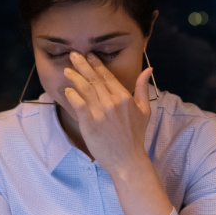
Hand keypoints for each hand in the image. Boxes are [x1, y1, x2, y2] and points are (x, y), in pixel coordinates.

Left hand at [62, 51, 152, 173]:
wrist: (127, 160)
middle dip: (83, 65)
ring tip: (67, 70)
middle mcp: (112, 103)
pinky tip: (68, 89)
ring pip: (85, 89)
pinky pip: (79, 105)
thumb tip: (148, 69)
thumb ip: (143, 88)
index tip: (89, 56)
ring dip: (75, 77)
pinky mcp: (90, 124)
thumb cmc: (135, 136)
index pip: (108, 76)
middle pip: (94, 80)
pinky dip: (72, 95)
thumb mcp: (144, 110)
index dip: (97, 65)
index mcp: (125, 98)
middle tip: (73, 54)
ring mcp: (100, 113)